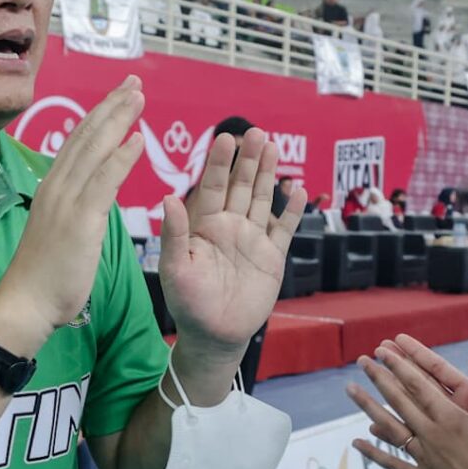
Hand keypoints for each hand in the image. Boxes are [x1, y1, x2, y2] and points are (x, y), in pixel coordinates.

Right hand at [0, 79, 145, 348]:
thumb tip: (88, 194)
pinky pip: (103, 181)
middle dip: (112, 106)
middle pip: (87, 136)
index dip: (101, 115)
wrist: (27, 303)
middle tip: (135, 83)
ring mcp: (66, 201)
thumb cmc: (45, 275)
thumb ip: (73, 207)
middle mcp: (57, 186)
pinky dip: (120, 157)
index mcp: (53, 188)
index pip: (79, 141)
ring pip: (95, 150)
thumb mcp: (59, 230)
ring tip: (139, 97)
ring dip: (118, 120)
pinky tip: (136, 138)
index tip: (120, 95)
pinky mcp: (79, 220)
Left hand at [159, 129, 305, 351]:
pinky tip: (299, 190)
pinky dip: (293, 210)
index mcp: (204, 226)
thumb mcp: (175, 268)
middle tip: (257, 132)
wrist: (214, 335)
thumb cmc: (188, 304)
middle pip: (241, 186)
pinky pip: (285, 228)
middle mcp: (230, 227)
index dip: (220, 163)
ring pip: (263, 199)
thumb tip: (168, 198)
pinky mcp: (272, 257)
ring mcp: (252, 240)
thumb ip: (174, 234)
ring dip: (269, 175)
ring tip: (274, 147)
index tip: (226, 139)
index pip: (213, 187)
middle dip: (249, 160)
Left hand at [348, 342, 467, 468]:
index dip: (400, 365)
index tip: (384, 350)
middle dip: (380, 378)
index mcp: (453, 419)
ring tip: (350, 389)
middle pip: (399, 402)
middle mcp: (433, 437)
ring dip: (369, 406)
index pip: (419, 385)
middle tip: (362, 361)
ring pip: (390, 428)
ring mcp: (426, 461)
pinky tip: (358, 441)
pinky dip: (375, 453)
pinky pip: (394, 464)